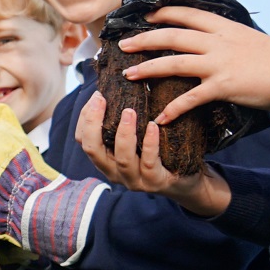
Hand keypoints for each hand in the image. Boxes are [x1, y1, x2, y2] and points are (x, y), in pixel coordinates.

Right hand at [73, 95, 233, 216]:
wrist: (186, 180)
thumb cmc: (159, 154)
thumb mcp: (137, 138)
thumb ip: (124, 121)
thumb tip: (116, 87)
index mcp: (106, 159)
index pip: (83, 139)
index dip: (85, 118)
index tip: (97, 96)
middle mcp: (115, 172)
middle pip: (93, 150)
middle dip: (93, 123)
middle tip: (101, 100)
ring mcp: (135, 180)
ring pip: (122, 159)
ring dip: (124, 133)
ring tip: (129, 111)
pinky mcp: (156, 182)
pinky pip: (150, 163)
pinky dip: (150, 144)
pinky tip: (152, 126)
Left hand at [115, 6, 269, 119]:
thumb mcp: (250, 38)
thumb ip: (228, 40)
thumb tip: (213, 43)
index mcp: (224, 27)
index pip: (187, 14)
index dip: (164, 14)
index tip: (146, 16)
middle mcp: (217, 42)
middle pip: (171, 36)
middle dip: (144, 39)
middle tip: (123, 44)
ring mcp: (218, 64)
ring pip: (173, 62)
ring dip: (148, 69)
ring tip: (130, 75)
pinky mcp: (223, 86)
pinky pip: (190, 98)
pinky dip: (173, 109)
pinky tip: (161, 118)